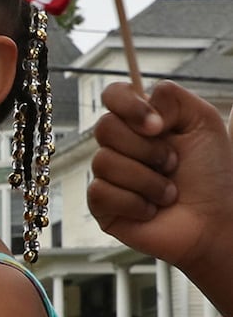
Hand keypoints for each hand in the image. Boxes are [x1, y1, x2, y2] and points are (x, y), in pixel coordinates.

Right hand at [89, 81, 232, 286]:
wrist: (216, 221)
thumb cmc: (213, 175)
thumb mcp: (203, 122)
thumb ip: (172, 97)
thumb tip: (142, 104)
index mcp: (141, 122)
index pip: (113, 95)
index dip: (127, 105)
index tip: (158, 126)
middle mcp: (121, 146)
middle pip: (105, 128)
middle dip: (147, 150)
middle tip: (173, 164)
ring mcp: (108, 175)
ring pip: (104, 162)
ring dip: (147, 181)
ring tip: (168, 193)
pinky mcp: (101, 205)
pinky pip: (101, 192)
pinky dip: (135, 203)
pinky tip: (152, 210)